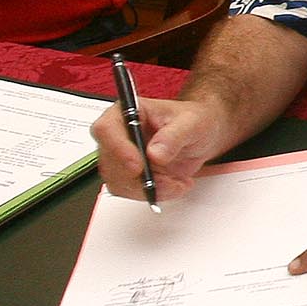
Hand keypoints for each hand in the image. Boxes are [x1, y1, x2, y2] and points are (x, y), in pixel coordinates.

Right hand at [90, 94, 236, 203]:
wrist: (201, 136)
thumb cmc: (193, 121)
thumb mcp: (192, 123)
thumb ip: (174, 136)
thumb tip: (154, 154)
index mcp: (129, 111)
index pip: (106, 129)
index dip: (117, 149)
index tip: (138, 166)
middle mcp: (119, 134)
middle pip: (109, 161)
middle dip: (140, 178)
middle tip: (169, 180)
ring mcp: (121, 156)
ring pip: (118, 182)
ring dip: (149, 189)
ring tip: (177, 182)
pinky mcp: (128, 175)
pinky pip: (130, 192)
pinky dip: (153, 194)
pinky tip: (173, 184)